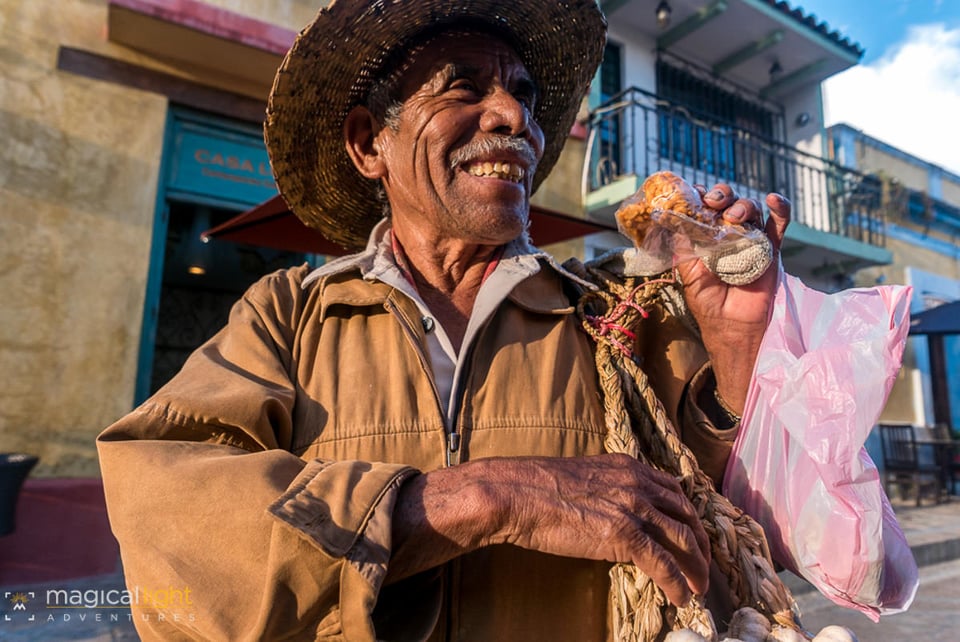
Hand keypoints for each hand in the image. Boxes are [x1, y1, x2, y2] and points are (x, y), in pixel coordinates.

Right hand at [492, 453, 710, 605]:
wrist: (517, 493)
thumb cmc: (536, 488)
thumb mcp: (583, 479)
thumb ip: (607, 490)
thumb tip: (612, 513)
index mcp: (628, 467)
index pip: (673, 491)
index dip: (688, 516)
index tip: (691, 535)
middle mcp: (638, 484)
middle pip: (686, 515)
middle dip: (700, 544)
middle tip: (702, 566)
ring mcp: (633, 508)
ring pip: (683, 540)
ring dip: (696, 568)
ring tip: (698, 588)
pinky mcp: (625, 534)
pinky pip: (664, 564)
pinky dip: (677, 583)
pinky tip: (680, 597)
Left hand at [676, 185, 790, 411]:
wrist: (736, 327)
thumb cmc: (709, 303)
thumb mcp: (688, 274)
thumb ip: (684, 247)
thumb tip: (673, 218)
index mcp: (705, 238)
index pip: (703, 209)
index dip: (699, 196)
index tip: (693, 192)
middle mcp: (728, 235)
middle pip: (727, 203)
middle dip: (720, 196)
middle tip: (714, 202)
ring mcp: (751, 240)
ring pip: (751, 209)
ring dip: (744, 204)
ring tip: (735, 216)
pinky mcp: (772, 249)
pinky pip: (779, 224)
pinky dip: (781, 208)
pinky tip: (775, 199)